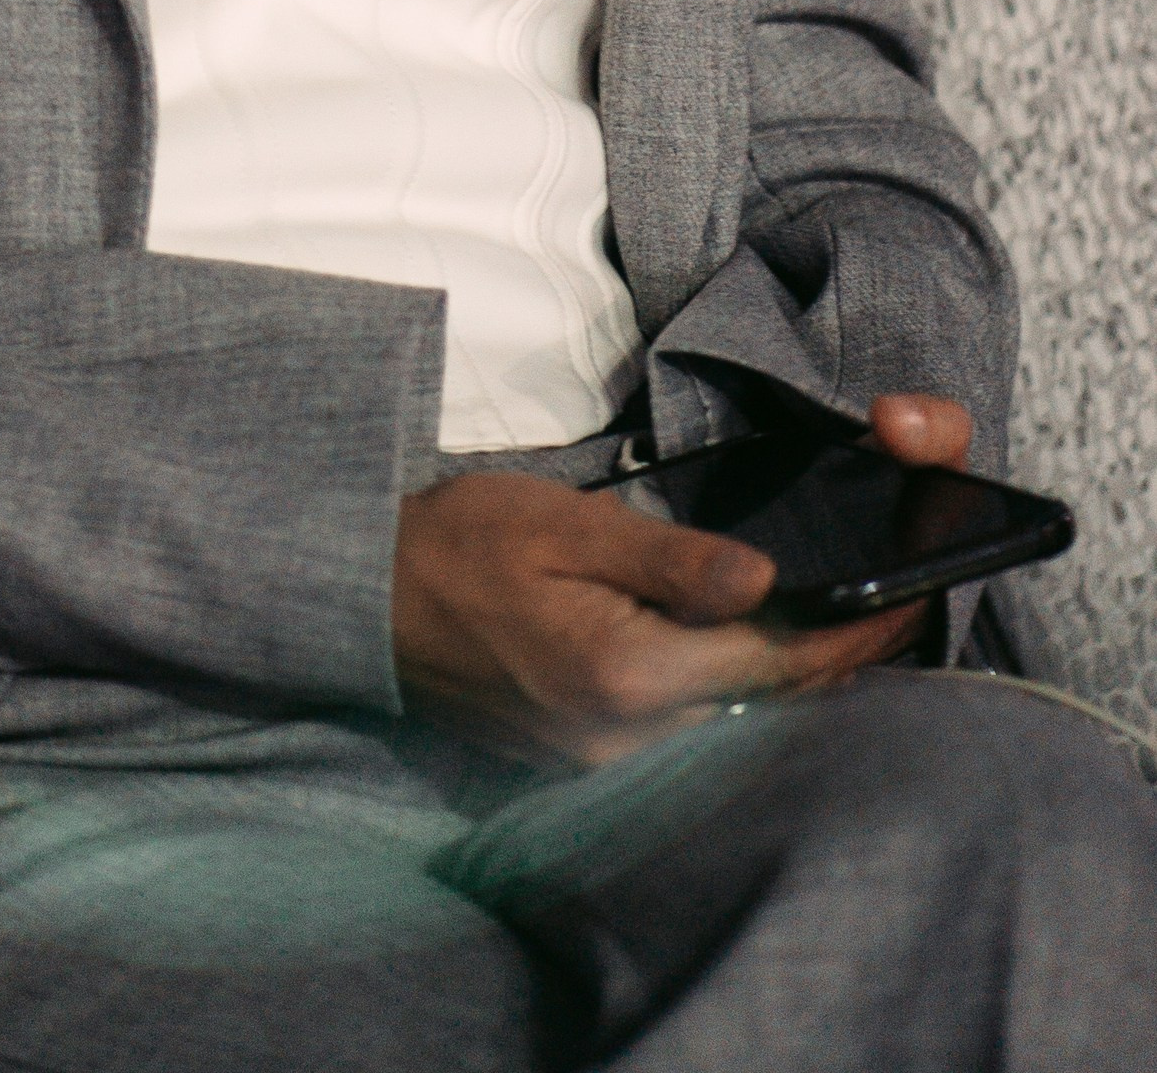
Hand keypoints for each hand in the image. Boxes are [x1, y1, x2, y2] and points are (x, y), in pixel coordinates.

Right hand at [392, 392, 976, 767]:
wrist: (375, 599)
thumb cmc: (466, 541)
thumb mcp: (567, 522)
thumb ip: (672, 559)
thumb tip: (768, 582)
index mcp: (627, 672)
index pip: (775, 665)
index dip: (852, 636)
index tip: (911, 603)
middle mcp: (627, 739)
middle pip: (767, 709)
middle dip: (833, 662)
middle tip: (892, 609)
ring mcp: (608, 763)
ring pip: (735, 730)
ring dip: (788, 687)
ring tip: (838, 629)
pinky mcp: (592, 764)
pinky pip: (691, 738)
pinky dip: (736, 701)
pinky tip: (754, 661)